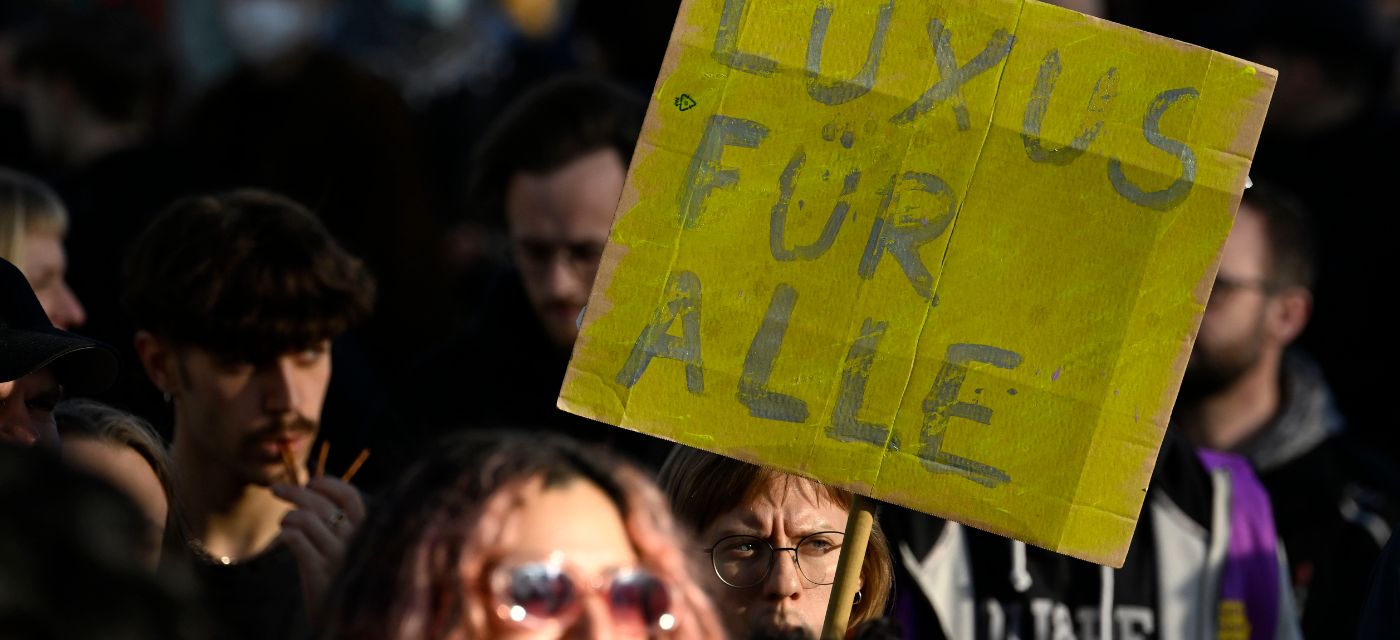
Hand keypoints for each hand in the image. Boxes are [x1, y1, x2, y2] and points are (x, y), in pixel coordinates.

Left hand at [272, 477, 365, 621]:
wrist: (347, 626)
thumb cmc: (345, 582)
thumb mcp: (352, 550)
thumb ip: (343, 525)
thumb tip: (316, 490)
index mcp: (368, 533)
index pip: (350, 496)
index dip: (328, 484)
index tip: (311, 481)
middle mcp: (356, 543)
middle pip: (321, 504)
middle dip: (295, 491)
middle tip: (277, 489)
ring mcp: (338, 559)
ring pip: (305, 519)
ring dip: (289, 516)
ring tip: (284, 523)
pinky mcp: (319, 575)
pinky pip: (296, 540)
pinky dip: (287, 533)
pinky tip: (285, 537)